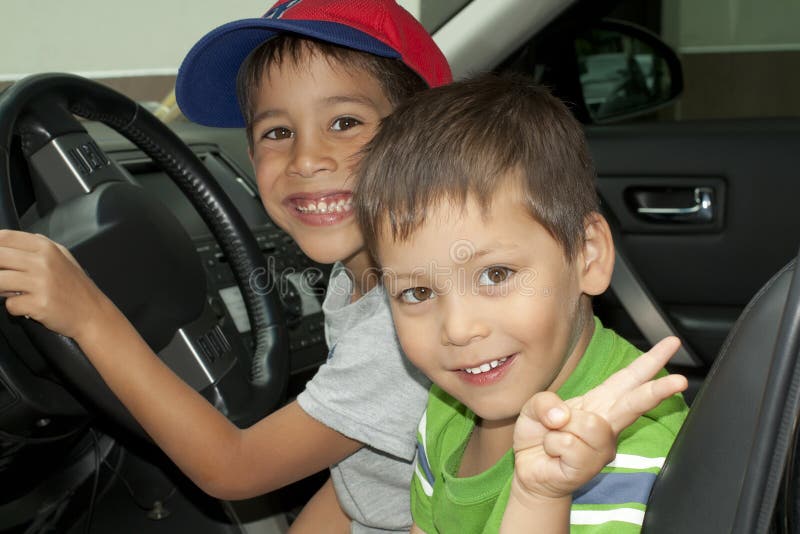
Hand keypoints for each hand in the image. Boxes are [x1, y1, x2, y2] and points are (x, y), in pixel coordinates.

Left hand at [0, 229, 106, 338]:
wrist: (92, 313)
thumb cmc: (76, 287)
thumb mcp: (63, 256)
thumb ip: (39, 245)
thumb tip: (10, 240)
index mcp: (46, 248)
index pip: (5, 237)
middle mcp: (43, 262)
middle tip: (5, 278)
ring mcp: (40, 283)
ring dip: (1, 289)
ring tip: (16, 292)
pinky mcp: (38, 304)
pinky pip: (10, 304)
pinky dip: (15, 307)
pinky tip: (29, 305)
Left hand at [511, 337, 687, 500]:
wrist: (528, 471)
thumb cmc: (538, 436)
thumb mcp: (535, 406)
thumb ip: (546, 401)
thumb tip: (564, 416)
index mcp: (599, 402)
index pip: (628, 378)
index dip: (650, 360)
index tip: (672, 343)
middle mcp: (606, 424)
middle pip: (635, 403)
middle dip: (657, 391)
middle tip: (681, 380)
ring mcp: (601, 448)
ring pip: (590, 425)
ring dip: (562, 427)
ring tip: (555, 436)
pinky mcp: (589, 467)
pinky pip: (569, 444)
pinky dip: (552, 444)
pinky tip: (554, 454)